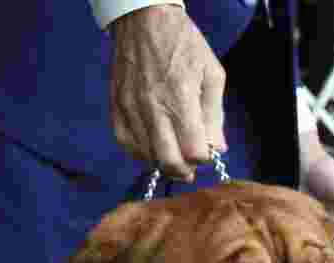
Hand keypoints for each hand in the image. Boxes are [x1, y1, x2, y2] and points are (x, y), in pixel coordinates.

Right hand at [109, 5, 226, 180]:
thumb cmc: (184, 45)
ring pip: (147, 156)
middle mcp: (153, 107)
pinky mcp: (116, 107)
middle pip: (169, 161)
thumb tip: (217, 148)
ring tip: (174, 151)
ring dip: (163, 161)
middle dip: (184, 170)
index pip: (193, 151)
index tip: (206, 150)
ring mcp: (131, 108)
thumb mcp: (212, 75)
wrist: (144, 20)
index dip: (203, 157)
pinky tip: (154, 145)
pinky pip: (126, 143)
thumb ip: (215, 116)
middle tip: (191, 166)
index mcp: (180, 98)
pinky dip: (141, 151)